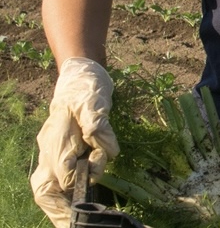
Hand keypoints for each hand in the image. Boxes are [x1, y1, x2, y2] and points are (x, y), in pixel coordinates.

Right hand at [31, 57, 118, 227]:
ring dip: (65, 201)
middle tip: (71, 223)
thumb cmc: (86, 89)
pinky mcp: (62, 156)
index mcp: (57, 141)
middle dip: (57, 210)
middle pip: (45, 189)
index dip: (77, 183)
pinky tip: (78, 199)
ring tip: (78, 210)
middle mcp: (51, 152)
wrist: (79, 78)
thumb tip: (102, 146)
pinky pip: (58, 182)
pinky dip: (67, 195)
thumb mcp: (93, 100)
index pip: (60, 175)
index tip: (88, 187)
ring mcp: (55, 155)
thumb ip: (97, 123)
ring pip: (49, 188)